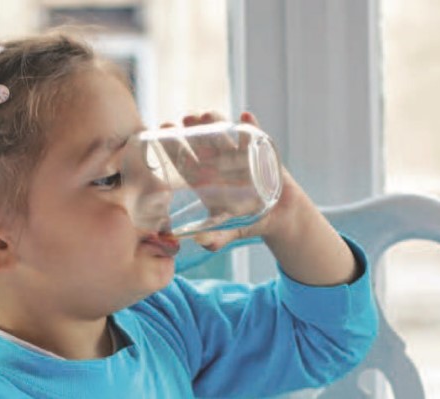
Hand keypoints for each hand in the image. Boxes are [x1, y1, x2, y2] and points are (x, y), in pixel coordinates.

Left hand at [161, 111, 308, 251]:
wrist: (278, 216)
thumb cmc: (246, 222)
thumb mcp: (228, 232)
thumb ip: (215, 238)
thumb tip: (201, 242)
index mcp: (204, 179)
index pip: (183, 160)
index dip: (171, 147)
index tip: (161, 133)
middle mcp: (218, 163)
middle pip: (200, 141)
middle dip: (190, 129)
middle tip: (183, 120)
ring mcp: (238, 155)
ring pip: (223, 134)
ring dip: (215, 121)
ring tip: (207, 115)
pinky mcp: (260, 151)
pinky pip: (255, 135)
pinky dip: (252, 125)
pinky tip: (246, 117)